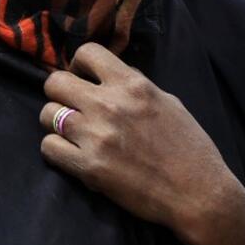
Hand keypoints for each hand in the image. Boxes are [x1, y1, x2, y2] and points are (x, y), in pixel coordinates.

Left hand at [40, 43, 244, 244]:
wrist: (198, 193)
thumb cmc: (190, 147)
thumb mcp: (167, 102)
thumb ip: (135, 87)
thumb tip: (110, 79)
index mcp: (133, 84)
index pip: (87, 52)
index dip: (78, 65)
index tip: (83, 79)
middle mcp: (110, 104)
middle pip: (55, 82)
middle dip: (60, 93)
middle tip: (72, 108)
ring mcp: (96, 136)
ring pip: (47, 114)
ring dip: (56, 123)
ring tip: (74, 135)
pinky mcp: (88, 167)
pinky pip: (48, 147)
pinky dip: (57, 151)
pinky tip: (73, 155)